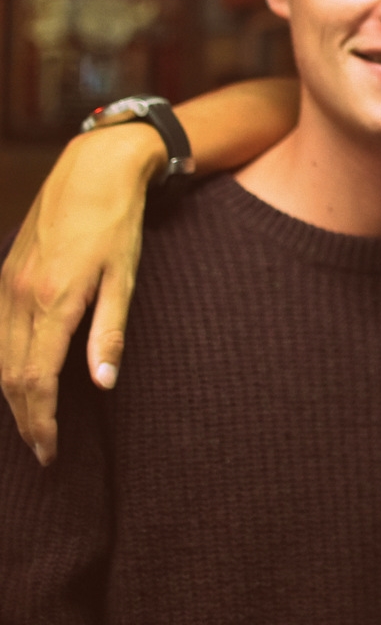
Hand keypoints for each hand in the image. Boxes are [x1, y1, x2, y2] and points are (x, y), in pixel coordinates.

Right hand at [1, 126, 162, 463]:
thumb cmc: (117, 226)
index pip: (36, 379)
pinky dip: (4, 364)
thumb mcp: (125, 279)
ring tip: (33, 425)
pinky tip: (17, 380)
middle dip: (26, 418)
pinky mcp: (6, 274)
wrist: (92, 172)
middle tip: (44, 452)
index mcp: (53, 301)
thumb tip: (104, 386)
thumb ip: (110, 334)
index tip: (50, 452)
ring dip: (12, 396)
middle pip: (11, 375)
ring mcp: (7, 284)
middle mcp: (20, 296)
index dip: (41, 421)